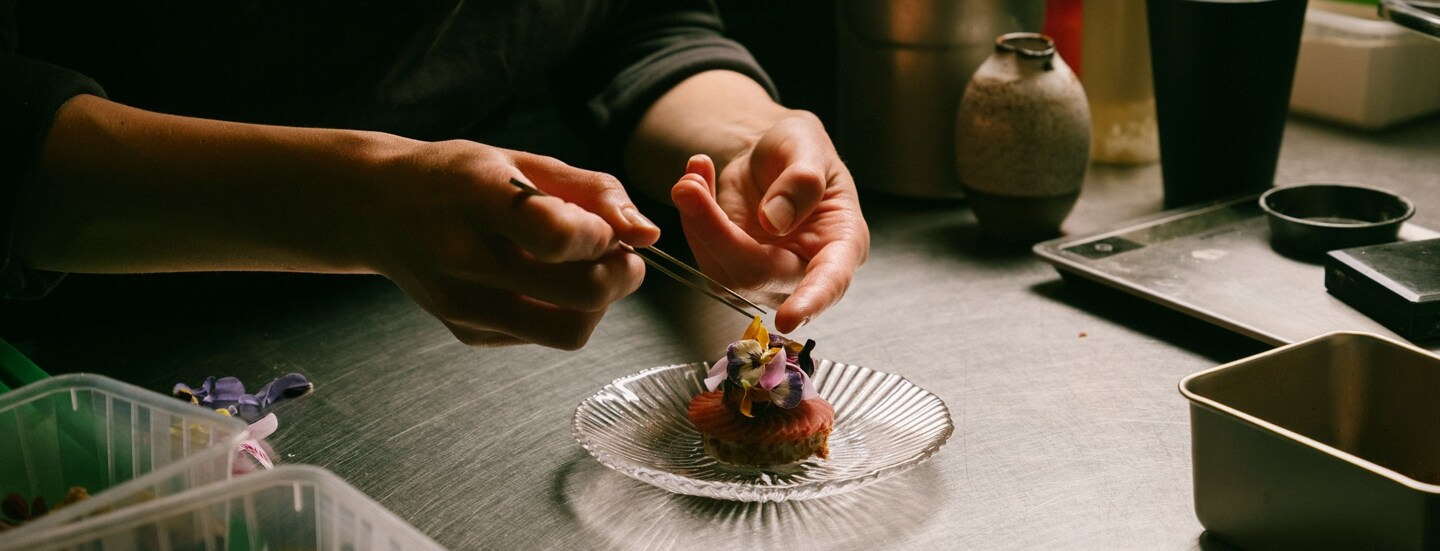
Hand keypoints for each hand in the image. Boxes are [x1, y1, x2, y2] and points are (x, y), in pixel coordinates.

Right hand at [366, 141, 660, 348]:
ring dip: (599, 304)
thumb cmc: (459, 177)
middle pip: (581, 294)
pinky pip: (544, 337)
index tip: (604, 225)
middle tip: (617, 253)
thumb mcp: (522, 160)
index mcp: (474, 197)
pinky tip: (544, 282)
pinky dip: (564, 313)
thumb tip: (648, 234)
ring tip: (586, 269)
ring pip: (570, 331)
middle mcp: (461, 257)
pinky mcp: (467, 333)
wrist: (378, 208)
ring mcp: (462, 304)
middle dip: (620, 275)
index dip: (601, 236)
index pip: (557, 236)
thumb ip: (592, 191)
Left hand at [670, 113, 868, 333]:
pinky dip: (692, 217)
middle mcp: (804, 269)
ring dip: (697, 222)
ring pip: (722, 271)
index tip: (789, 319)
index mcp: (841, 243)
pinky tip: (696, 180)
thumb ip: (800, 181)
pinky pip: (704, 254)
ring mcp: (766, 275)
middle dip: (716, 233)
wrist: (773, 155)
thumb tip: (774, 221)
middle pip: (757, 274)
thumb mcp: (807, 145)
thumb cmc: (802, 151)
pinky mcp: (733, 268)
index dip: (811, 301)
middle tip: (689, 187)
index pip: (830, 281)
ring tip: (694, 176)